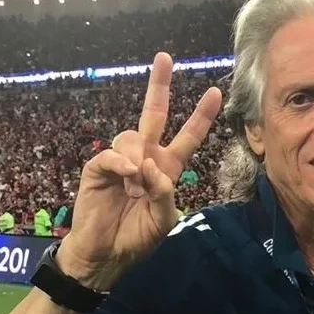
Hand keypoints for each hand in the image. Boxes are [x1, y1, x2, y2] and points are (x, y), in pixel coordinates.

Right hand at [59, 53, 221, 288]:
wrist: (105, 255)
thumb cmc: (137, 238)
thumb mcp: (164, 219)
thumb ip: (164, 192)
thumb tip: (148, 166)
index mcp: (166, 169)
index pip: (187, 137)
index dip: (201, 117)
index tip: (216, 92)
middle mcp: (145, 159)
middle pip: (154, 115)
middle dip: (159, 86)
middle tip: (164, 58)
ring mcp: (121, 162)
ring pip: (132, 136)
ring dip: (138, 157)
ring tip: (136, 187)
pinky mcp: (98, 169)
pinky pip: (111, 154)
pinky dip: (121, 163)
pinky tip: (127, 176)